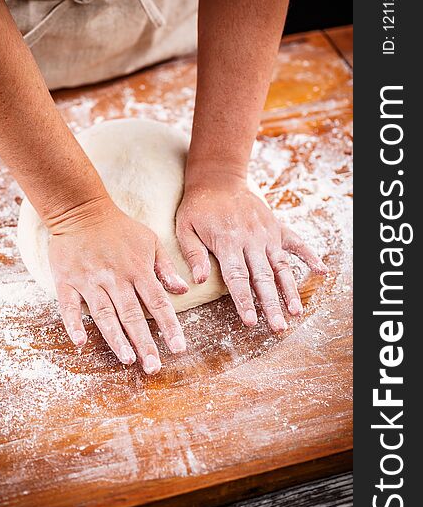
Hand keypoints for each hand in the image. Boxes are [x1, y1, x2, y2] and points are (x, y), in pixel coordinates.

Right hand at [48, 197, 188, 373]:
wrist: (81, 210)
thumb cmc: (120, 228)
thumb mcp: (150, 241)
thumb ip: (165, 268)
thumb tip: (183, 291)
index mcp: (138, 270)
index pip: (158, 303)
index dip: (169, 326)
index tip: (179, 348)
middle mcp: (115, 278)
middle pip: (132, 315)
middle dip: (144, 342)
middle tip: (153, 367)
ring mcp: (90, 281)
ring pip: (104, 314)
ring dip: (116, 338)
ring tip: (127, 359)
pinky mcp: (67, 281)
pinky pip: (69, 307)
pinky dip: (74, 324)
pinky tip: (81, 343)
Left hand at [176, 176, 327, 331]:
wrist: (218, 179)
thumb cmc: (199, 206)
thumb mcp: (185, 228)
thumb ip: (193, 254)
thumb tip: (198, 280)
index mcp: (227, 242)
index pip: (237, 278)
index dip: (244, 301)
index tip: (250, 322)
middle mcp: (251, 240)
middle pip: (263, 278)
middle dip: (271, 305)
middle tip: (278, 328)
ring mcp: (267, 233)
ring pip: (281, 266)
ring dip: (289, 290)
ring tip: (296, 312)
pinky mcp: (276, 226)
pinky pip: (297, 242)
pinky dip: (310, 256)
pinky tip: (321, 271)